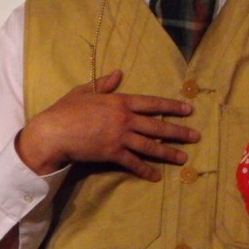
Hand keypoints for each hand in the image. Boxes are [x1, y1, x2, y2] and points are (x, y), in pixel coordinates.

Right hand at [16, 70, 199, 180]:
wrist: (52, 132)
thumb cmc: (66, 110)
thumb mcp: (85, 90)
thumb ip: (104, 83)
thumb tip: (119, 73)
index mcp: (121, 102)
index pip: (153, 103)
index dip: (172, 107)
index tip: (188, 110)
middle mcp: (125, 119)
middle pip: (157, 126)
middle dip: (178, 131)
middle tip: (196, 136)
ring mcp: (120, 137)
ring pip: (150, 146)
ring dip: (168, 152)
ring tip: (184, 157)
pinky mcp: (112, 154)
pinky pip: (133, 163)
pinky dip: (145, 170)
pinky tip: (156, 176)